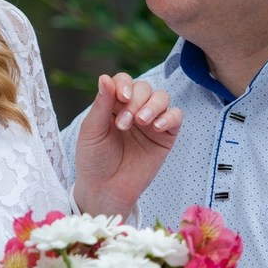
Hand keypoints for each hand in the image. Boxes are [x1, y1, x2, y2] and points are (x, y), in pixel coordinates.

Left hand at [71, 74, 181, 214]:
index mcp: (114, 104)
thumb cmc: (94, 160)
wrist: (105, 189)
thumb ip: (101, 104)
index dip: (124, 85)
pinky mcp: (166, 136)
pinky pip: (176, 117)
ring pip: (162, 97)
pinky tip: (157, 127)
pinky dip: (169, 117)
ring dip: (153, 105)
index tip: (121, 98)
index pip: (124, 81)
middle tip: (125, 124)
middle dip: (136, 101)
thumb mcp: (92, 130)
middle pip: (144, 88)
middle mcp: (134, 109)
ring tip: (141, 122)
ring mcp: (151, 122)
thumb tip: (105, 77)